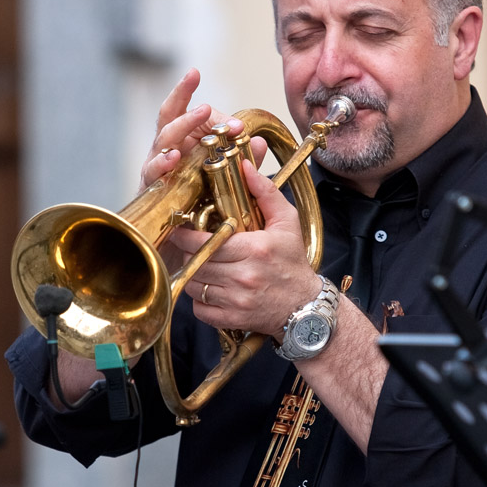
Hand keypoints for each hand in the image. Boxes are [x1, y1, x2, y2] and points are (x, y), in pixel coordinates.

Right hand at [139, 68, 267, 192]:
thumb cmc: (200, 198)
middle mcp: (165, 147)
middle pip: (168, 115)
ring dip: (183, 125)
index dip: (191, 94)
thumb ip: (242, 158)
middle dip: (180, 96)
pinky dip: (162, 163)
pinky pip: (153, 171)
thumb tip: (259, 142)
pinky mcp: (150, 186)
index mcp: (181, 139)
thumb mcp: (227, 174)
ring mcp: (156, 165)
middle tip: (199, 86)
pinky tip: (174, 157)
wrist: (182, 234)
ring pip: (164, 138)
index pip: (184, 109)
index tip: (195, 74)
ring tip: (200, 114)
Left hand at [173, 162, 321, 337]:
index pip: (206, 242)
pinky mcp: (233, 319)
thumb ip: (265, 192)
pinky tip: (209, 290)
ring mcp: (237, 300)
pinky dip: (199, 301)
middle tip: (190, 248)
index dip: (186, 236)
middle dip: (188, 254)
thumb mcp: (287, 222)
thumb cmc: (293, 263)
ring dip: (192, 276)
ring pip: (194, 286)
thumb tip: (246, 167)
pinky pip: (200, 310)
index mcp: (254, 249)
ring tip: (200, 267)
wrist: (305, 307)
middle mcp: (244, 276)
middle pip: (196, 263)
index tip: (181, 231)